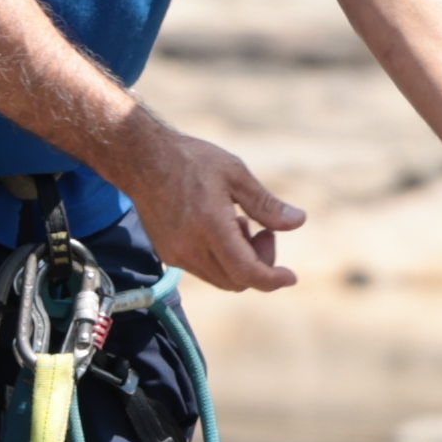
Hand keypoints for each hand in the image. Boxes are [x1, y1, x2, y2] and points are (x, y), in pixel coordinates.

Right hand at [121, 113, 307, 291]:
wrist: (143, 160)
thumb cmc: (191, 161)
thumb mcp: (235, 174)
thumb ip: (266, 204)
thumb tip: (298, 222)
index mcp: (211, 226)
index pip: (247, 272)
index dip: (272, 280)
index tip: (289, 277)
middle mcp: (191, 248)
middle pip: (238, 281)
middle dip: (259, 264)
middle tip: (262, 230)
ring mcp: (177, 255)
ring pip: (222, 279)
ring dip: (240, 262)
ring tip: (238, 224)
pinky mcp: (168, 255)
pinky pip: (205, 271)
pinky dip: (222, 259)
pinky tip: (219, 228)